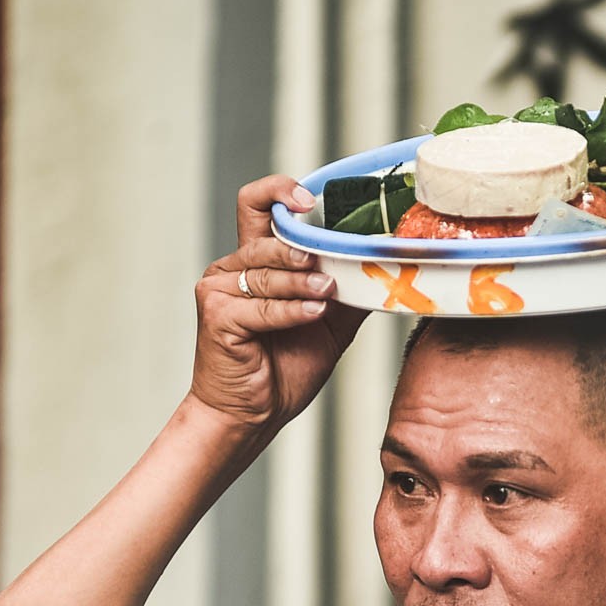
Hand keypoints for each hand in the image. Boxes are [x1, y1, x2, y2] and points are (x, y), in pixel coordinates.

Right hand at [189, 175, 369, 432]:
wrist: (252, 414)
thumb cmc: (283, 368)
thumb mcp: (328, 323)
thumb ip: (349, 292)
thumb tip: (389, 270)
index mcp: (256, 262)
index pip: (258, 206)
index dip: (280, 191)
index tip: (309, 199)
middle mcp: (232, 269)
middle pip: (265, 238)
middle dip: (300, 246)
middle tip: (328, 258)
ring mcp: (219, 291)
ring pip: (265, 272)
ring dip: (301, 280)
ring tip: (327, 290)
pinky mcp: (216, 317)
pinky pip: (261, 307)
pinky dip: (291, 310)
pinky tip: (313, 311)